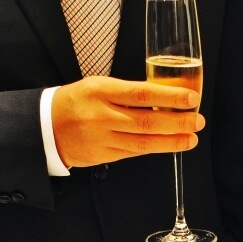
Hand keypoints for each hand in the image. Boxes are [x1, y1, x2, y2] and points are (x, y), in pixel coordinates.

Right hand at [52, 76, 204, 167]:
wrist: (44, 127)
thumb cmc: (75, 101)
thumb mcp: (97, 85)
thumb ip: (126, 91)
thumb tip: (163, 97)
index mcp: (100, 91)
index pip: (141, 94)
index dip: (169, 97)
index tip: (191, 98)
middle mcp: (101, 115)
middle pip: (146, 121)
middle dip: (177, 123)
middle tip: (198, 120)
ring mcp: (101, 138)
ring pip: (143, 142)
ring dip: (171, 141)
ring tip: (191, 138)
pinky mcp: (102, 155)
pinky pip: (133, 153)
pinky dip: (153, 149)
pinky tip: (168, 145)